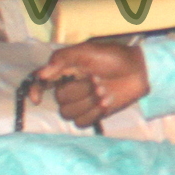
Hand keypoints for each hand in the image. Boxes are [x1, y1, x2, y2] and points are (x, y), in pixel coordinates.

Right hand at [34, 41, 150, 127]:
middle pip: (59, 100)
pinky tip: (105, 103)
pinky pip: (82, 123)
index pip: (40, 83)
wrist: (139, 69)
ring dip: (88, 102)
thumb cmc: (114, 56)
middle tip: (97, 80)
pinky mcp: (93, 114)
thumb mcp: (87, 51)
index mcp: (64, 71)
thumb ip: (61, 59)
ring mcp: (81, 102)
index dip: (35, 90)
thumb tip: (40, 74)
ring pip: (68, 113)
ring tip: (104, 91)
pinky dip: (94, 114)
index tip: (37, 98)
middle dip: (79, 91)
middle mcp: (70, 87)